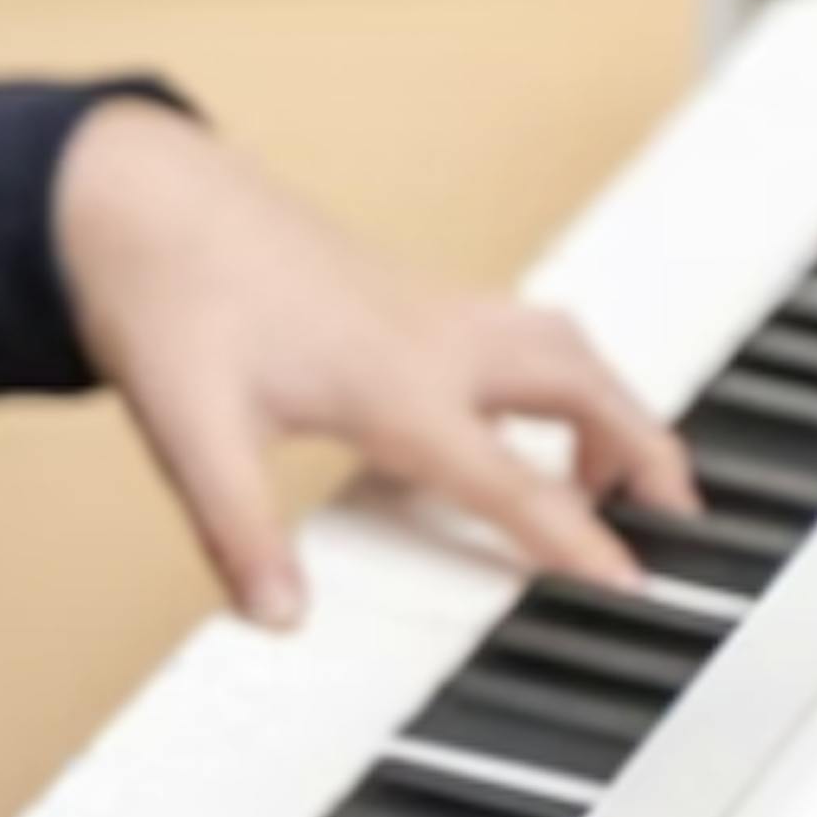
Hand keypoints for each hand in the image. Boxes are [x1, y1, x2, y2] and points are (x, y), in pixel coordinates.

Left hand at [48, 97, 698, 631]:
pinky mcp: (411, 292)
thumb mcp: (188, 431)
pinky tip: (534, 417)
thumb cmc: (168, 299)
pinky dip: (564, 374)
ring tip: (621, 477)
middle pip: (581, 387)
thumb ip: (237, 532)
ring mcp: (428, 306)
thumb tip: (276, 615)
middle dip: (644, 451)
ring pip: (562, 346)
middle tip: (678, 521)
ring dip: (609, 404)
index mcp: (393, 384)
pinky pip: (523, 332)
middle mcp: (432, 338)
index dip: (579, 538)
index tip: (635, 586)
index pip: (513, 477)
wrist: (137, 200)